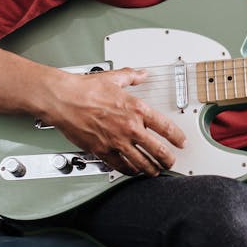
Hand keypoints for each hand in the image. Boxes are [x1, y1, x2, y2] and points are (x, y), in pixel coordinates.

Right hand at [43, 67, 186, 176]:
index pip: (165, 127)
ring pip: (140, 162)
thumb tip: (141, 74)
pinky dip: (129, 171)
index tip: (181, 142)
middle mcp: (129, 127)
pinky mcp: (102, 151)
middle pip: (157, 150)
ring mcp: (116, 141)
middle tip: (171, 162)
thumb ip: (132, 77)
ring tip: (155, 171)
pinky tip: (132, 172)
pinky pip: (120, 167)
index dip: (177, 137)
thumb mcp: (115, 78)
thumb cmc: (86, 89)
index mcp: (137, 109)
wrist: (64, 100)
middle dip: (167, 159)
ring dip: (150, 169)